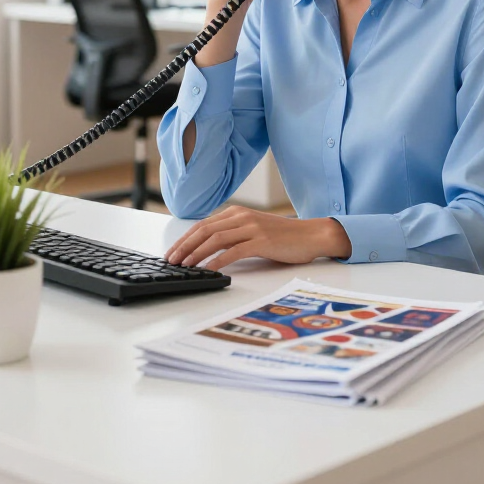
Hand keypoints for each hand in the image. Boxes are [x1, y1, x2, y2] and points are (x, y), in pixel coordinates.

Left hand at [166, 205, 352, 270]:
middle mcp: (242, 216)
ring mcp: (252, 228)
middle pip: (204, 230)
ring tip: (184, 266)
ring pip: (215, 240)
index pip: (203, 225)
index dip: (184, 238)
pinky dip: (218, 261)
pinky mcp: (261, 241)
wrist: (311, 235)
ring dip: (196, 253)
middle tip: (171, 260)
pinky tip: (209, 270)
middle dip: (184, 246)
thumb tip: (207, 249)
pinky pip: (234, 251)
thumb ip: (234, 234)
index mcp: (237, 212)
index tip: (172, 252)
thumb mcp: (254, 229)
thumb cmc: (283, 237)